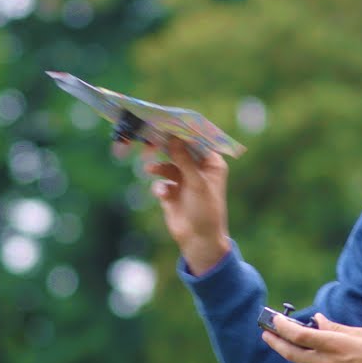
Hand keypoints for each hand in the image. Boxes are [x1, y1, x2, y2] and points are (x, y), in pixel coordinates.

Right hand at [141, 138, 230, 273]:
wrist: (199, 240)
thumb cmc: (206, 210)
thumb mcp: (196, 182)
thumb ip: (184, 159)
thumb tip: (174, 137)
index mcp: (212, 164)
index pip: (198, 141)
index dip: (184, 132)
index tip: (169, 122)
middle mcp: (198, 169)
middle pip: (179, 151)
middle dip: (166, 148)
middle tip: (151, 138)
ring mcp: (184, 181)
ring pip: (167, 165)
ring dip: (159, 167)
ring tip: (149, 168)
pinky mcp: (172, 193)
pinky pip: (161, 182)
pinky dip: (160, 186)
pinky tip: (163, 194)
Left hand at [263, 313, 361, 362]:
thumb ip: (337, 328)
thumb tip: (318, 320)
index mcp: (336, 346)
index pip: (300, 335)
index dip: (283, 327)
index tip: (275, 319)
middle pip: (292, 353)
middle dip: (275, 342)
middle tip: (265, 332)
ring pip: (309, 362)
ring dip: (305, 351)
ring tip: (311, 340)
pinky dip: (323, 361)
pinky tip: (338, 359)